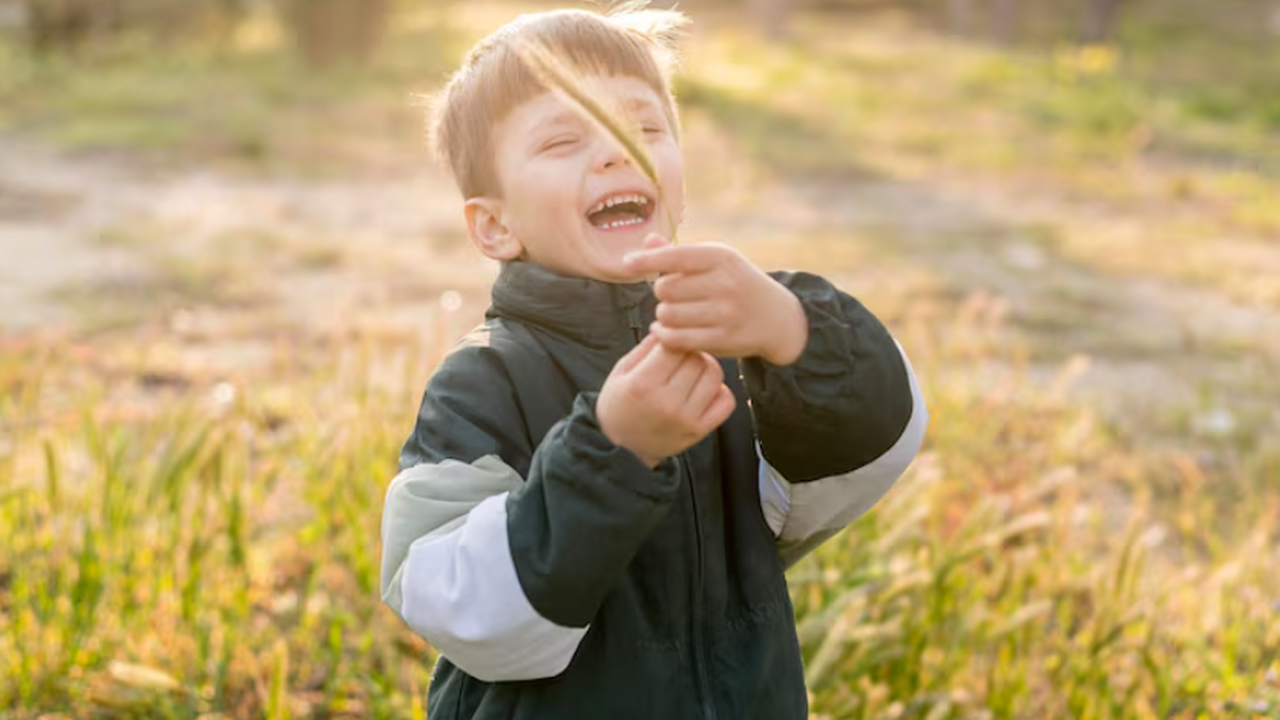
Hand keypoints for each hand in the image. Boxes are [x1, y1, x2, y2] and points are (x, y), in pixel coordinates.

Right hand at [597, 333, 737, 467]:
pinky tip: (703, 390)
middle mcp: (667, 403)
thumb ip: (646, 348)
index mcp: (643, 384)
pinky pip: (726, 401)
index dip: (673, 338)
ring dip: (705, 367)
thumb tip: (669, 325)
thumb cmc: (619, 405)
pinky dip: (719, 390)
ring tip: (691, 371)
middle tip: (680, 356)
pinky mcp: (700, 431)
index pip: (674, 346)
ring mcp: (686, 419)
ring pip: (714, 375)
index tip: (669, 342)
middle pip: (697, 358)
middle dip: (689, 352)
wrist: (622, 448)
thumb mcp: (621, 372)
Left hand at [623, 235, 808, 364]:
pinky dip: (665, 335)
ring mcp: (725, 312)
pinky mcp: (723, 339)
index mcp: (721, 257)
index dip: (646, 260)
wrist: (776, 317)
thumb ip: (679, 253)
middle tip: (672, 296)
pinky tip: (665, 331)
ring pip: (668, 314)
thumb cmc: (736, 283)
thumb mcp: (715, 261)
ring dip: (663, 316)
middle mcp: (725, 283)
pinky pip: (678, 338)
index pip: (674, 256)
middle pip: (665, 288)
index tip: (627, 263)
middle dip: (662, 293)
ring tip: (672, 313)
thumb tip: (647, 240)